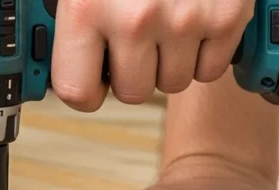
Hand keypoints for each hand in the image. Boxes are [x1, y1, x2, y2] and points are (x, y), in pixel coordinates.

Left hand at [52, 0, 253, 108]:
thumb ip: (68, 13)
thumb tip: (51, 49)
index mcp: (88, 7)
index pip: (78, 92)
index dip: (87, 88)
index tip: (93, 77)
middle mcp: (135, 18)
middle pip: (133, 92)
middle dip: (133, 70)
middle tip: (135, 38)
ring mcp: (185, 19)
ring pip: (174, 83)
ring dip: (170, 61)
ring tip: (166, 22)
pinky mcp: (227, 15)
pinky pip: (211, 69)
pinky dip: (205, 52)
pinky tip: (194, 21)